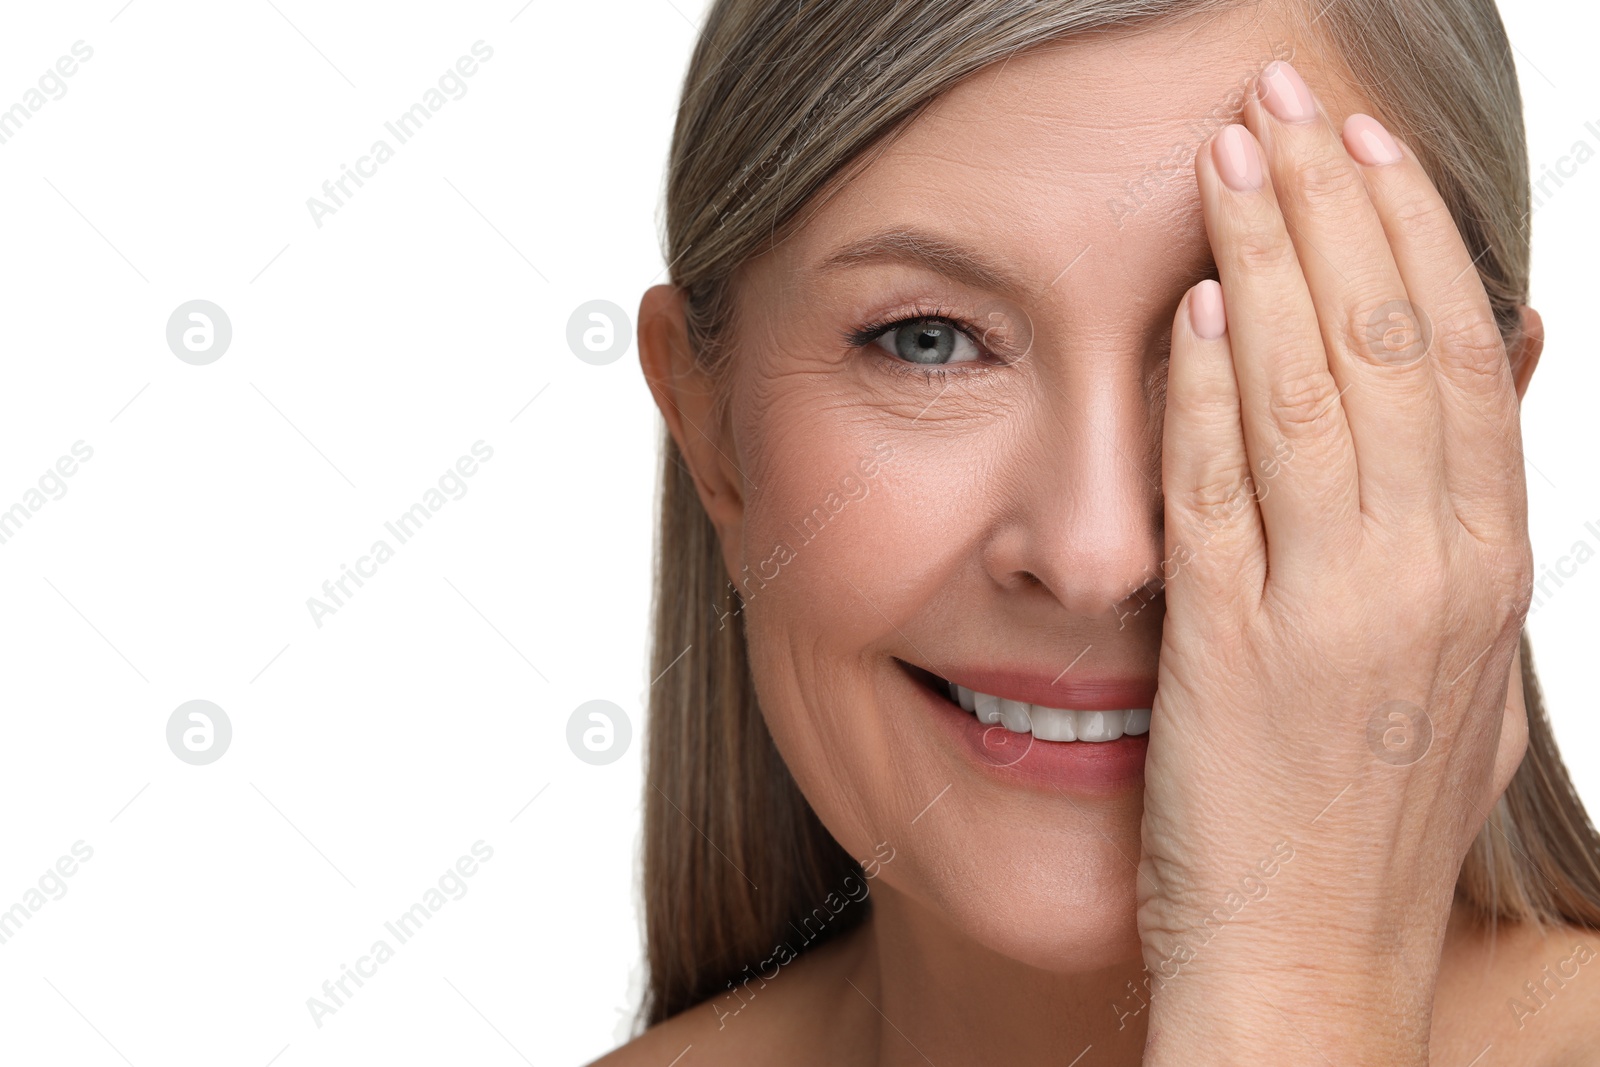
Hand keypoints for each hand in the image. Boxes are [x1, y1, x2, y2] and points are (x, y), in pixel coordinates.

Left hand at [1136, 60, 1534, 1063]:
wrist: (1312, 973)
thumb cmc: (1365, 825)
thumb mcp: (1456, 670)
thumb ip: (1467, 528)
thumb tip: (1508, 370)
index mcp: (1484, 573)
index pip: (1462, 360)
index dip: (1414, 239)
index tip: (1365, 149)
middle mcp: (1431, 578)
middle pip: (1397, 348)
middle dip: (1341, 208)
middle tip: (1291, 99)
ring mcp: (1338, 613)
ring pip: (1318, 394)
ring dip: (1275, 259)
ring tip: (1236, 152)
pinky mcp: (1238, 653)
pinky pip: (1226, 494)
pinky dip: (1213, 392)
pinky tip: (1197, 305)